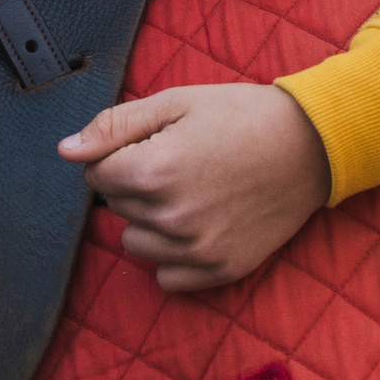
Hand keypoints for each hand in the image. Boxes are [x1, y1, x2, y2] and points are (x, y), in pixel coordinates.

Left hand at [58, 83, 331, 292]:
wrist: (312, 144)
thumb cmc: (242, 115)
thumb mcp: (177, 101)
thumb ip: (115, 125)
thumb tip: (66, 151)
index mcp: (153, 171)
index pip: (95, 175)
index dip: (120, 154)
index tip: (156, 142)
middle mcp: (170, 218)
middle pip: (115, 208)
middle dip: (137, 184)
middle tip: (183, 161)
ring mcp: (196, 250)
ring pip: (135, 244)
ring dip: (151, 221)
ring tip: (193, 191)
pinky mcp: (219, 270)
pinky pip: (166, 277)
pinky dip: (174, 254)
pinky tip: (201, 223)